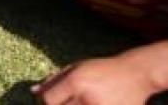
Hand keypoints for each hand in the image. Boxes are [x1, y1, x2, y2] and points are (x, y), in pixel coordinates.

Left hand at [33, 54, 157, 103]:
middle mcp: (86, 98)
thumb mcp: (76, 67)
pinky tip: (89, 103)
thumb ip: (53, 80)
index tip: (49, 99)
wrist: (135, 75)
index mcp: (75, 82)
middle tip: (65, 100)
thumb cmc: (102, 69)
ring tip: (77, 101)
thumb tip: (33, 91)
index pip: (48, 100)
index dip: (44, 101)